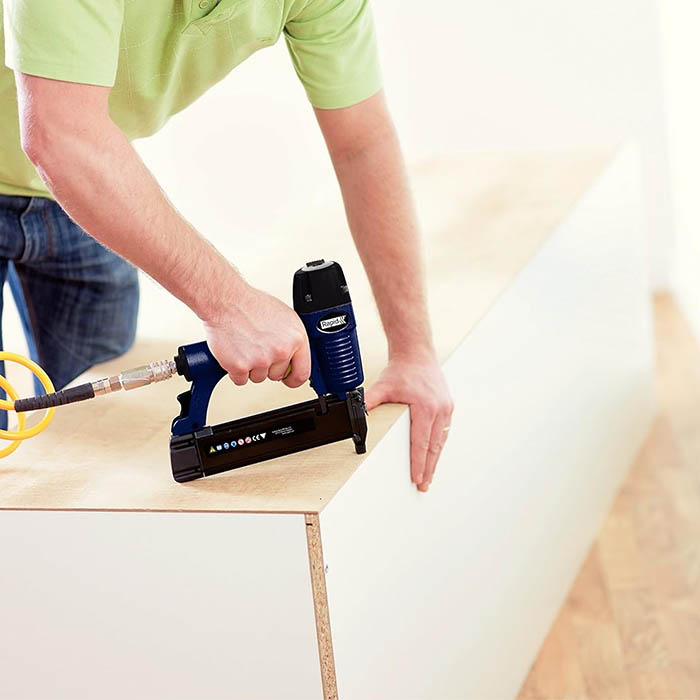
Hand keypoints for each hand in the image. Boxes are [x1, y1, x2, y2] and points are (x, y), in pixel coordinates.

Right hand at [203, 281, 310, 387]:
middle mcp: (281, 351)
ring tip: (245, 345)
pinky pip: (240, 379)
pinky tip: (235, 351)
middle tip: (257, 347)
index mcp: (296, 339)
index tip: (288, 379)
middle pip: (276, 375)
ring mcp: (261, 360)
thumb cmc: (251, 305)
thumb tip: (294, 357)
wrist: (225, 301)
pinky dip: (235, 370)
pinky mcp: (240, 366)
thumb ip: (291, 340)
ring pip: (258, 378)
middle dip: (266, 366)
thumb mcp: (284, 318)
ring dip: (250, 367)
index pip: (302, 373)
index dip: (293, 378)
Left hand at [365, 352, 452, 491]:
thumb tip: (357, 413)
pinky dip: (438, 445)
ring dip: (435, 459)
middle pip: (433, 447)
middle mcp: (439, 409)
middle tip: (424, 485)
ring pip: (440, 440)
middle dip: (428, 468)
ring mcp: (445, 408)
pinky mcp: (447, 406)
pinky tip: (434, 454)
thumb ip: (370, 402)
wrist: (417, 353)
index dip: (419, 463)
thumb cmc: (403, 369)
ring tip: (429, 475)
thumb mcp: (383, 386)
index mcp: (425, 407)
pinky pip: (443, 431)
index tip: (417, 478)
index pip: (420, 442)